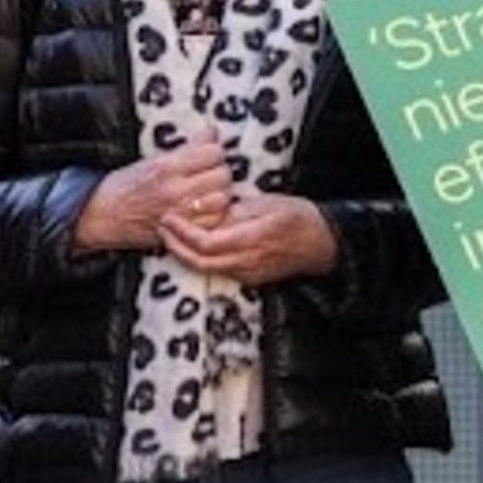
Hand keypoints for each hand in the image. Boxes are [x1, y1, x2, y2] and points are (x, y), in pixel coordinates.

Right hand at [79, 125, 231, 252]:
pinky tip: (205, 210)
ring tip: (209, 192)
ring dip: (220, 194)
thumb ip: (187, 148)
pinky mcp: (181, 231)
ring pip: (222, 198)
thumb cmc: (126, 186)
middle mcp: (175, 189)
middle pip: (221, 175)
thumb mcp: (153, 160)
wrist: (103, 214)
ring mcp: (180, 212)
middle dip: (219, 172)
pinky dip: (215, 214)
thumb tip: (212, 131)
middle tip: (210, 174)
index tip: (208, 156)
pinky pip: (214, 220)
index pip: (212, 152)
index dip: (214, 152)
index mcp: (167, 166)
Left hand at [158, 190, 336, 285]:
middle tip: (162, 226)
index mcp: (253, 238)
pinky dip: (201, 258)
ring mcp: (249, 274)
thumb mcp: (266, 203)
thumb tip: (205, 210)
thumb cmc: (296, 216)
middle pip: (200, 262)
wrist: (321, 243)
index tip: (169, 217)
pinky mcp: (250, 279)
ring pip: (206, 269)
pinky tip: (192, 243)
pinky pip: (218, 270)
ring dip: (184, 253)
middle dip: (175, 246)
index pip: (206, 243)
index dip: (183, 232)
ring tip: (171, 233)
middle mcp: (249, 261)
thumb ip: (234, 210)